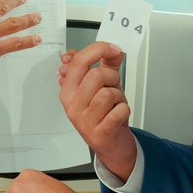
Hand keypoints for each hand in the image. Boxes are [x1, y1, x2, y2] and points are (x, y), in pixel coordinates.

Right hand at [57, 40, 137, 182]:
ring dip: (118, 96)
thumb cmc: (104, 114)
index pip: (78, 62)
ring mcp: (84, 121)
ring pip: (107, 94)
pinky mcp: (99, 133)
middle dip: (112, 77)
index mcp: (68, 90)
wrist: (110, 144)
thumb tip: (114, 50)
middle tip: (113, 85)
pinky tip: (119, 114)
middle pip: (95, 75)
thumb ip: (107, 65)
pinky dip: (124, 110)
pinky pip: (118, 112)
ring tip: (115, 103)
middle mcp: (73, 105)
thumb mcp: (102, 86)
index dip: (99, 49)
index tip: (112, 49)